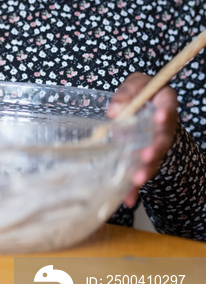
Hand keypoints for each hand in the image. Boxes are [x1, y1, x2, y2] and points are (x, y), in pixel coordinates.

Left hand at [106, 72, 177, 206]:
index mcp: (164, 102)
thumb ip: (126, 93)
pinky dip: (134, 187)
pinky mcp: (146, 157)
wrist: (143, 105)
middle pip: (163, 138)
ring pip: (154, 159)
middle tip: (146, 156)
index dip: (165, 113)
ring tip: (137, 179)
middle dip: (155, 149)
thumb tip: (115, 111)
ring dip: (146, 170)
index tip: (159, 118)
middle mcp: (164, 126)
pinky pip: (141, 172)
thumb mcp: (134, 84)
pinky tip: (128, 199)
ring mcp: (156, 144)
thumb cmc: (139, 92)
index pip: (168, 106)